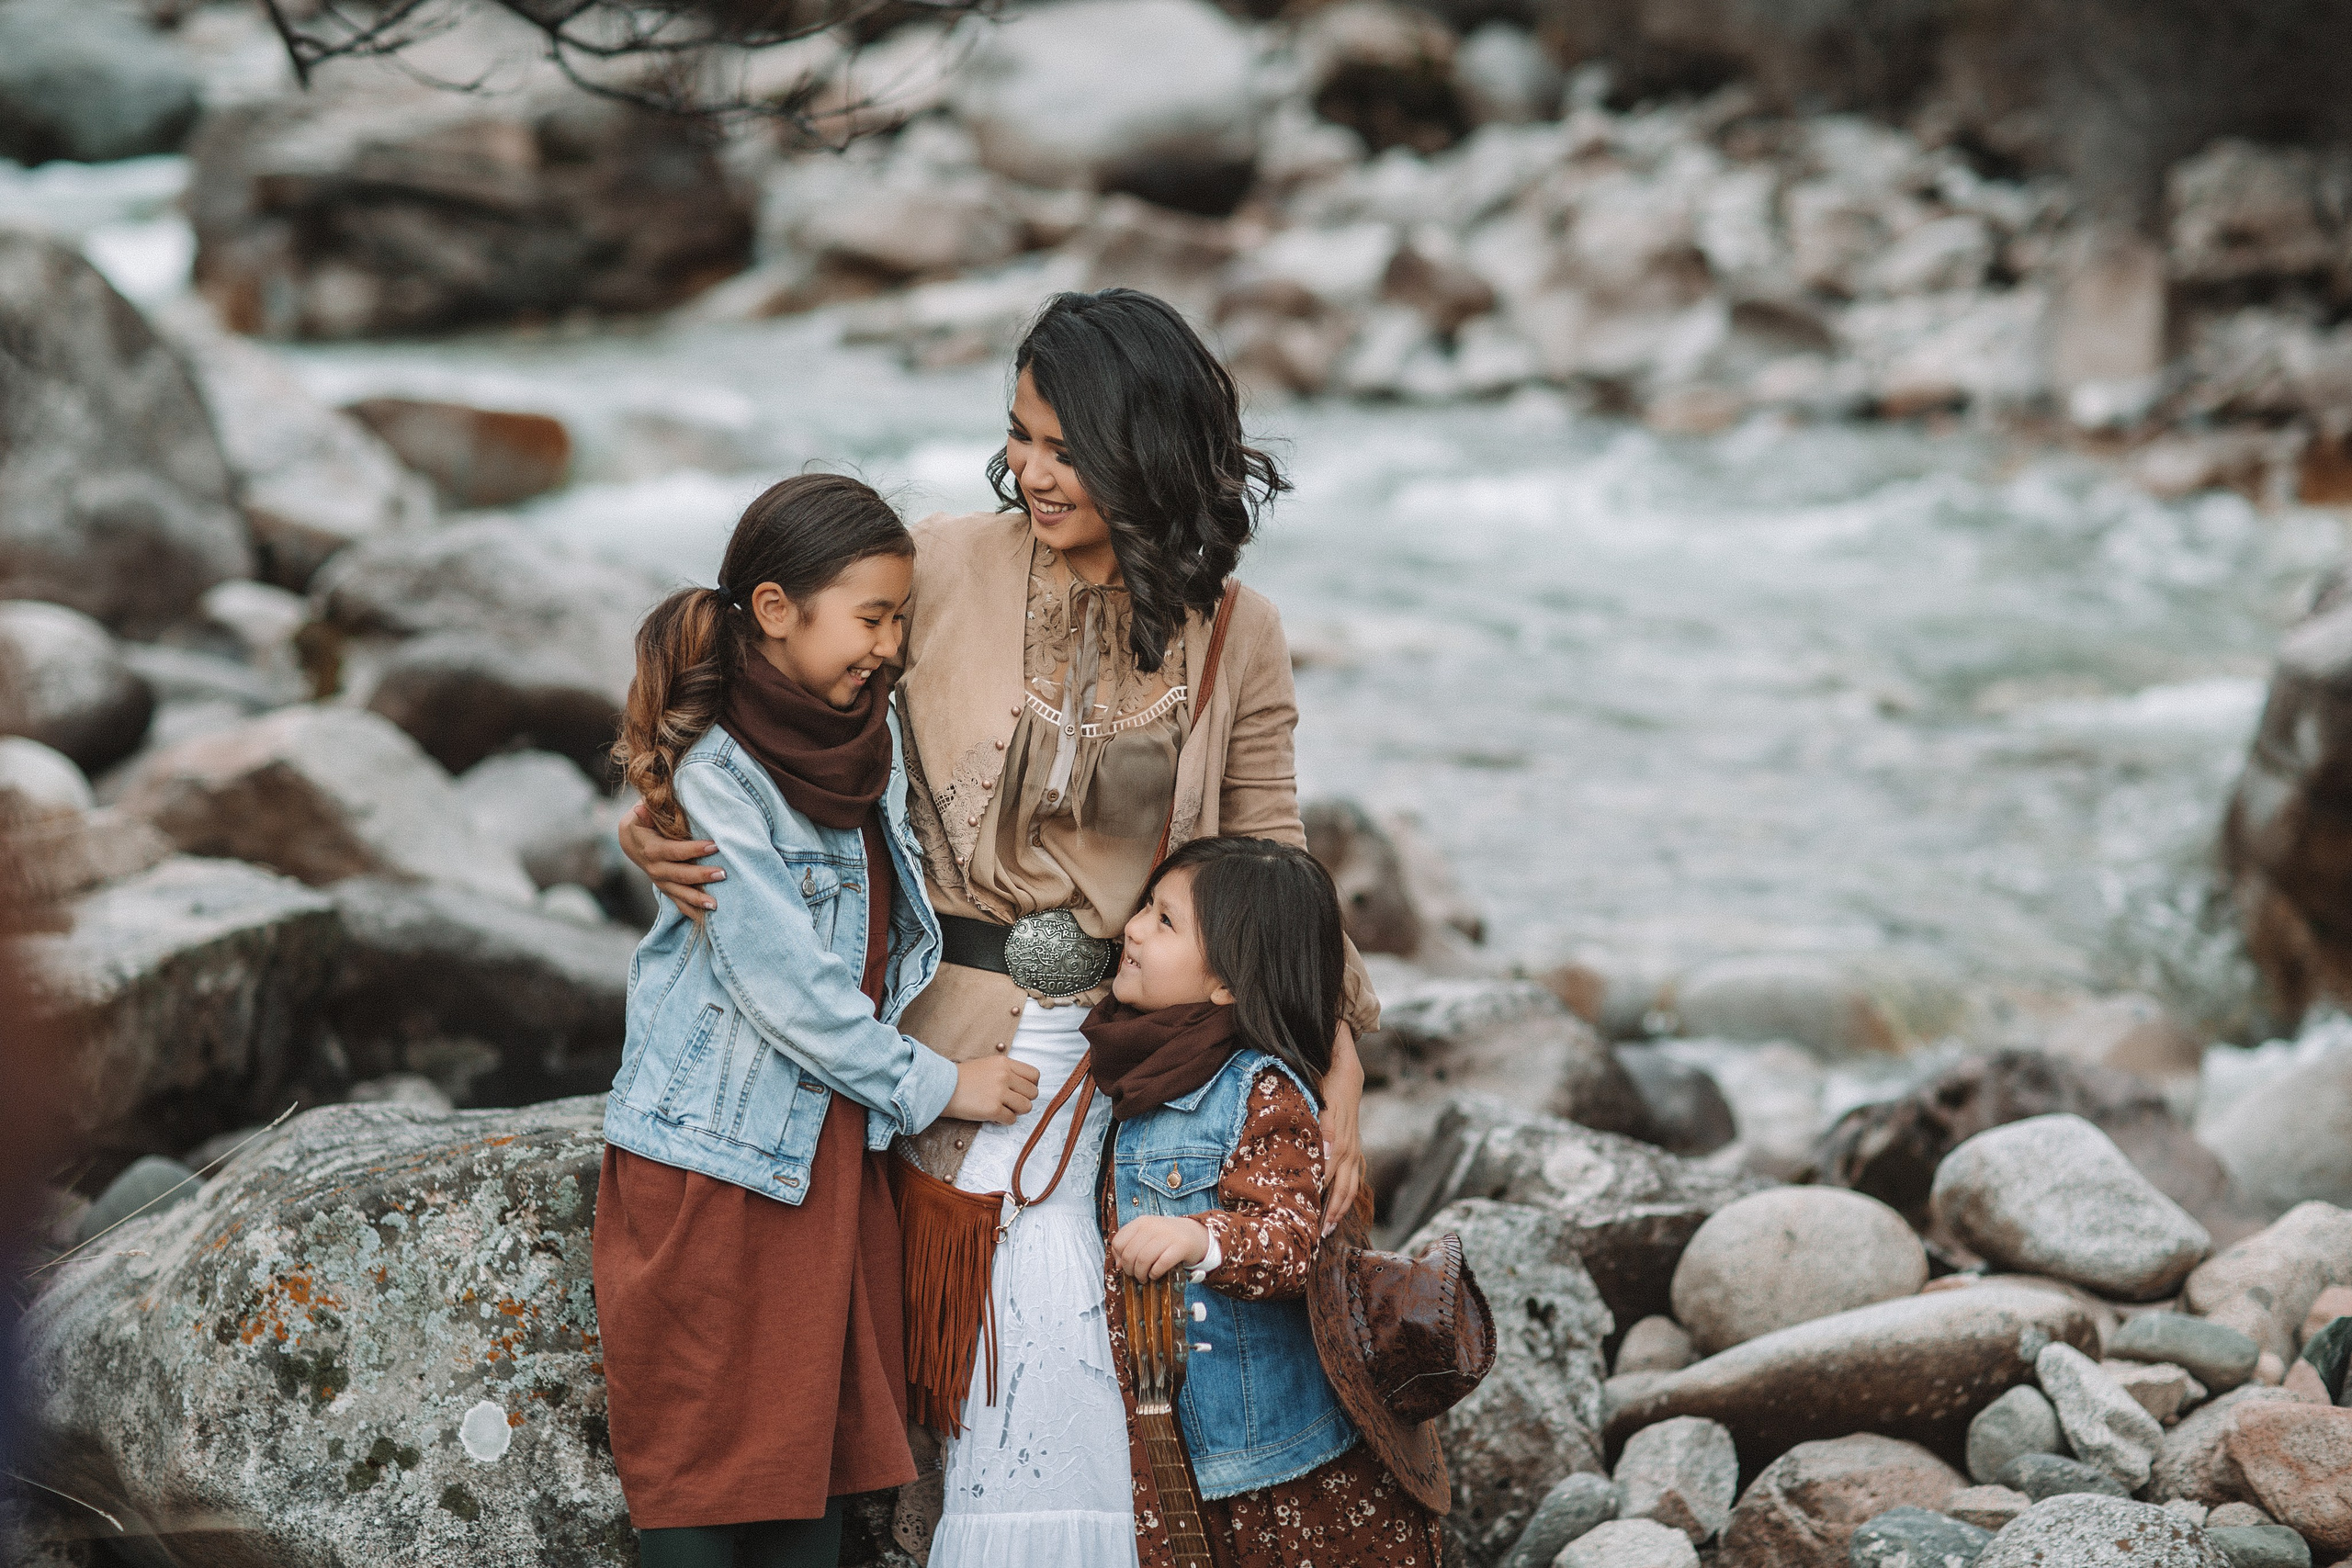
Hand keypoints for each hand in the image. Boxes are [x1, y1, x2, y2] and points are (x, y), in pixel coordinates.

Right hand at [619, 800, 724, 916]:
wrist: (632, 840)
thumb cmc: (646, 820)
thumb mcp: (645, 812)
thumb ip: (649, 810)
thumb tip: (643, 808)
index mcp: (650, 848)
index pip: (673, 851)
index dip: (693, 849)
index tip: (714, 845)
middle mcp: (654, 868)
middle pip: (679, 874)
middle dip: (701, 875)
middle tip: (723, 874)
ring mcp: (660, 881)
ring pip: (679, 893)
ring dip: (697, 899)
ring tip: (716, 904)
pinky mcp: (667, 889)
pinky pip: (679, 903)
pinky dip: (692, 912)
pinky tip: (707, 920)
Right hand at [944, 1054, 1039, 1124]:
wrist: (941, 1087)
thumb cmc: (962, 1078)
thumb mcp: (987, 1065)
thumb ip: (1006, 1071)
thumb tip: (1023, 1085)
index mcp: (1004, 1063)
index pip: (1034, 1075)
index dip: (1031, 1085)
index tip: (1022, 1091)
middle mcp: (1005, 1076)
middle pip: (1033, 1093)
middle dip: (1024, 1100)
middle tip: (1011, 1103)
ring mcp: (999, 1092)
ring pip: (1026, 1107)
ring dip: (1016, 1111)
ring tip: (1003, 1110)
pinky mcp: (993, 1109)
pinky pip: (1011, 1120)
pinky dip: (1004, 1121)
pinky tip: (994, 1117)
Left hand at [1110, 1215, 1210, 1280]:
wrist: (1195, 1234)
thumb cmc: (1167, 1238)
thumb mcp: (1147, 1235)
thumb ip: (1130, 1245)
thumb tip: (1118, 1265)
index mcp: (1141, 1222)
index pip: (1118, 1242)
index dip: (1119, 1258)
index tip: (1124, 1265)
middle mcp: (1153, 1226)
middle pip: (1129, 1254)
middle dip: (1130, 1270)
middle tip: (1135, 1275)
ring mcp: (1167, 1235)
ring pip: (1143, 1260)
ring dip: (1141, 1274)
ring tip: (1145, 1278)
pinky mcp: (1180, 1246)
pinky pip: (1161, 1264)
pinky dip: (1155, 1273)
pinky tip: (1155, 1275)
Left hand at [1320, 1020, 1366, 1238]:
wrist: (1346, 1064)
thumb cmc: (1331, 1059)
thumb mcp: (1332, 1049)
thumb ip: (1331, 1039)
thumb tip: (1330, 1020)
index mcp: (1339, 1109)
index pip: (1334, 1135)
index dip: (1326, 1154)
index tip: (1319, 1174)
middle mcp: (1349, 1133)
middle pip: (1342, 1169)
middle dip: (1332, 1196)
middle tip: (1317, 1223)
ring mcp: (1352, 1145)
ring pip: (1349, 1181)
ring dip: (1338, 1206)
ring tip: (1325, 1232)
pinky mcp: (1351, 1152)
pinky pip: (1350, 1181)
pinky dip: (1342, 1202)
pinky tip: (1331, 1223)